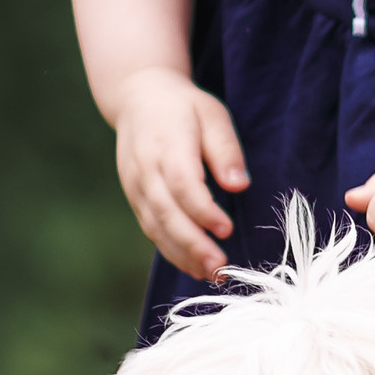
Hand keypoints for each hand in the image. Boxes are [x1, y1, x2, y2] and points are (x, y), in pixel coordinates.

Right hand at [109, 68, 246, 282]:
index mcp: (167, 145)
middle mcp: (145, 170)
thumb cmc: (184, 108)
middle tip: (220, 268)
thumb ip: (225, 149)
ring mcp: (135, 186)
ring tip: (211, 275)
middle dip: (193, 244)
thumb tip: (239, 184)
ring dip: (182, 254)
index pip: (182, 183)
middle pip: (166, 212)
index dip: (202, 210)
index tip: (226, 229)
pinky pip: (151, 228)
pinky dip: (171, 250)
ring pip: (155, 226)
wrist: (138, 99)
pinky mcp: (135, 198)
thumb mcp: (212, 114)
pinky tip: (194, 266)